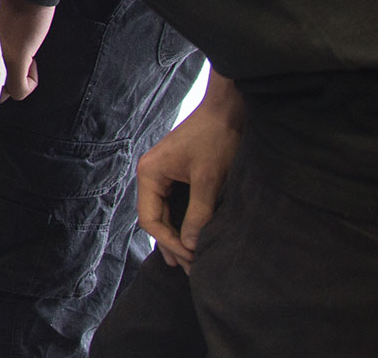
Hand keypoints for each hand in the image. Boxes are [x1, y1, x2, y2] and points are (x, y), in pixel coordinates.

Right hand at [136, 72, 241, 267]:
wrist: (227, 109)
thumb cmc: (216, 139)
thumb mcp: (209, 180)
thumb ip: (198, 214)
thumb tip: (191, 245)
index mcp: (149, 173)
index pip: (149, 219)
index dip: (168, 242)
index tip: (190, 258)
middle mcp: (150, 173)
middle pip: (153, 217)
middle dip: (171, 243)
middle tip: (190, 268)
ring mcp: (162, 172)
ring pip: (163, 211)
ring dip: (175, 235)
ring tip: (187, 261)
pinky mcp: (176, 172)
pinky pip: (173, 203)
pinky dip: (181, 221)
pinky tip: (191, 236)